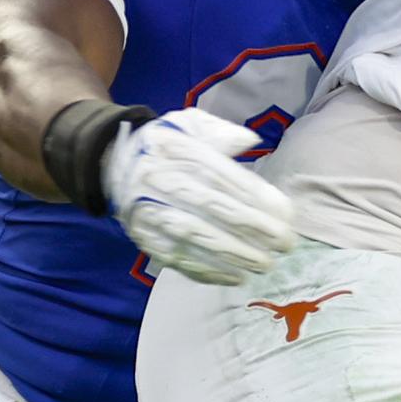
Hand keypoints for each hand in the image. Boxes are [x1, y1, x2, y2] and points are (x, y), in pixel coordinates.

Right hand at [105, 110, 295, 283]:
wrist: (114, 166)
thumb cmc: (166, 146)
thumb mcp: (188, 124)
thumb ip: (219, 131)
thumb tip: (250, 140)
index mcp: (178, 152)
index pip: (223, 177)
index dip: (257, 198)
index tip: (286, 215)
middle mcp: (162, 183)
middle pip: (213, 208)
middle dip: (253, 229)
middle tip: (285, 244)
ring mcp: (151, 214)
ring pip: (196, 238)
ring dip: (234, 255)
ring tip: (266, 264)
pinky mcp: (145, 240)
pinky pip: (178, 259)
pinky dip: (208, 272)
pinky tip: (236, 277)